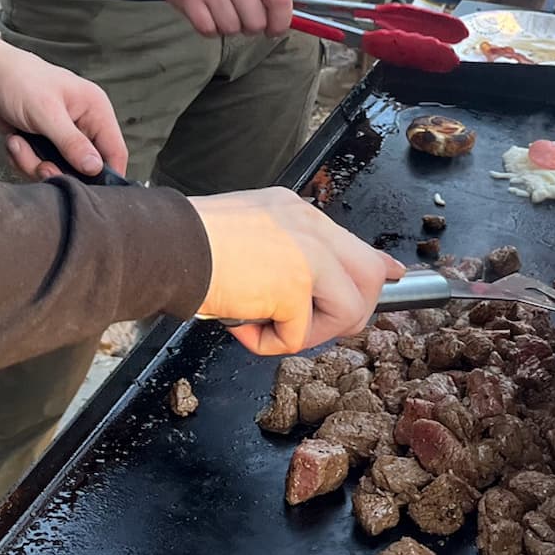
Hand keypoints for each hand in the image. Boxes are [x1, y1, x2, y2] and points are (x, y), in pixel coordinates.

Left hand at [0, 30, 127, 179]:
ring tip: (18, 143)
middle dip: (58, 170)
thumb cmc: (19, 82)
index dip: (107, 174)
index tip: (90, 191)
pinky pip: (38, 166)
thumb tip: (96, 168)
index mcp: (94, 110)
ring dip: (34, 163)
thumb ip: (72, 143)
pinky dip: (22, 159)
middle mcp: (82, 124)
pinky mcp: (40, 143)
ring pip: (58, 169)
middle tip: (39, 165)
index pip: (115, 150)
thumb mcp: (47, 113)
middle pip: (84, 167)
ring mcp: (60, 136)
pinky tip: (13, 141)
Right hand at [149, 0, 295, 38]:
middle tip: (239, 14)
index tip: (275, 28)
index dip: (282, 22)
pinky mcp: (189, 0)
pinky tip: (205, 13)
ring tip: (219, 10)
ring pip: (232, 29)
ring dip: (227, 27)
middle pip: (256, 23)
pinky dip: (208, 29)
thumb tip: (306, 0)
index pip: (281, 1)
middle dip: (250, 27)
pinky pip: (208, 31)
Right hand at [191, 189, 403, 353]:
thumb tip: (311, 284)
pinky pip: (297, 337)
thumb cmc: (189, 243)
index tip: (389, 279)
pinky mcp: (294, 289)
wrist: (164, 245)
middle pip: (370, 275)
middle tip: (309, 324)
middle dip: (349, 312)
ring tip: (263, 322)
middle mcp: (309, 226)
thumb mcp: (250, 232)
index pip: (354, 243)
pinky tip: (240, 322)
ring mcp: (308, 256)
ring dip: (308, 332)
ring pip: (347, 311)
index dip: (374, 271)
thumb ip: (286, 251)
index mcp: (295, 211)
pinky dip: (266, 342)